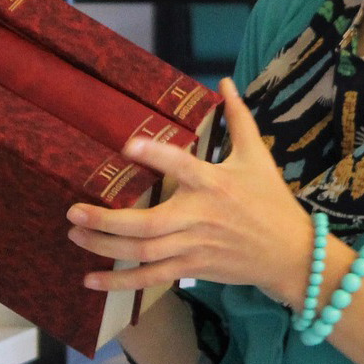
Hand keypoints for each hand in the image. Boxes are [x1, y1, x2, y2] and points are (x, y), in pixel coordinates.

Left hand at [68, 78, 315, 307]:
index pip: (182, 166)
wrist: (290, 253)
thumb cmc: (271, 199)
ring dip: (106, 245)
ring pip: (144, 252)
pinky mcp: (193, 268)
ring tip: (75, 233)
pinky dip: (120, 281)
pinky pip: (151, 278)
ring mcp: (195, 247)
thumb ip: (239, 117)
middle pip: (148, 224)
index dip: (156, 155)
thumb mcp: (257, 155)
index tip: (127, 145)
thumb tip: (226, 81)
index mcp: (215, 183)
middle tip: (73, 210)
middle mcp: (201, 216)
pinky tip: (90, 279)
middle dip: (107, 220)